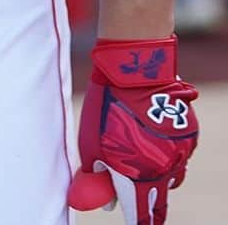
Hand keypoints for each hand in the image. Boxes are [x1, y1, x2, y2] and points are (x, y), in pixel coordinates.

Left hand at [69, 37, 197, 223]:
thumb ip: (96, 176)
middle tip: (150, 218)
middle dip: (153, 211)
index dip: (137, 223)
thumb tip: (103, 203)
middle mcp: (163, 171)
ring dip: (161, 179)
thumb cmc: (106, 104)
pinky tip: (157, 140)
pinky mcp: (189, 135)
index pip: (141, 214)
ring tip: (149, 173)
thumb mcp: (90, 141)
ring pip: (173, 178)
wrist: (135, 69)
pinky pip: (181, 155)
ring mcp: (180, 153)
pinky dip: (170, 154)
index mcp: (137, 176)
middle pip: (160, 202)